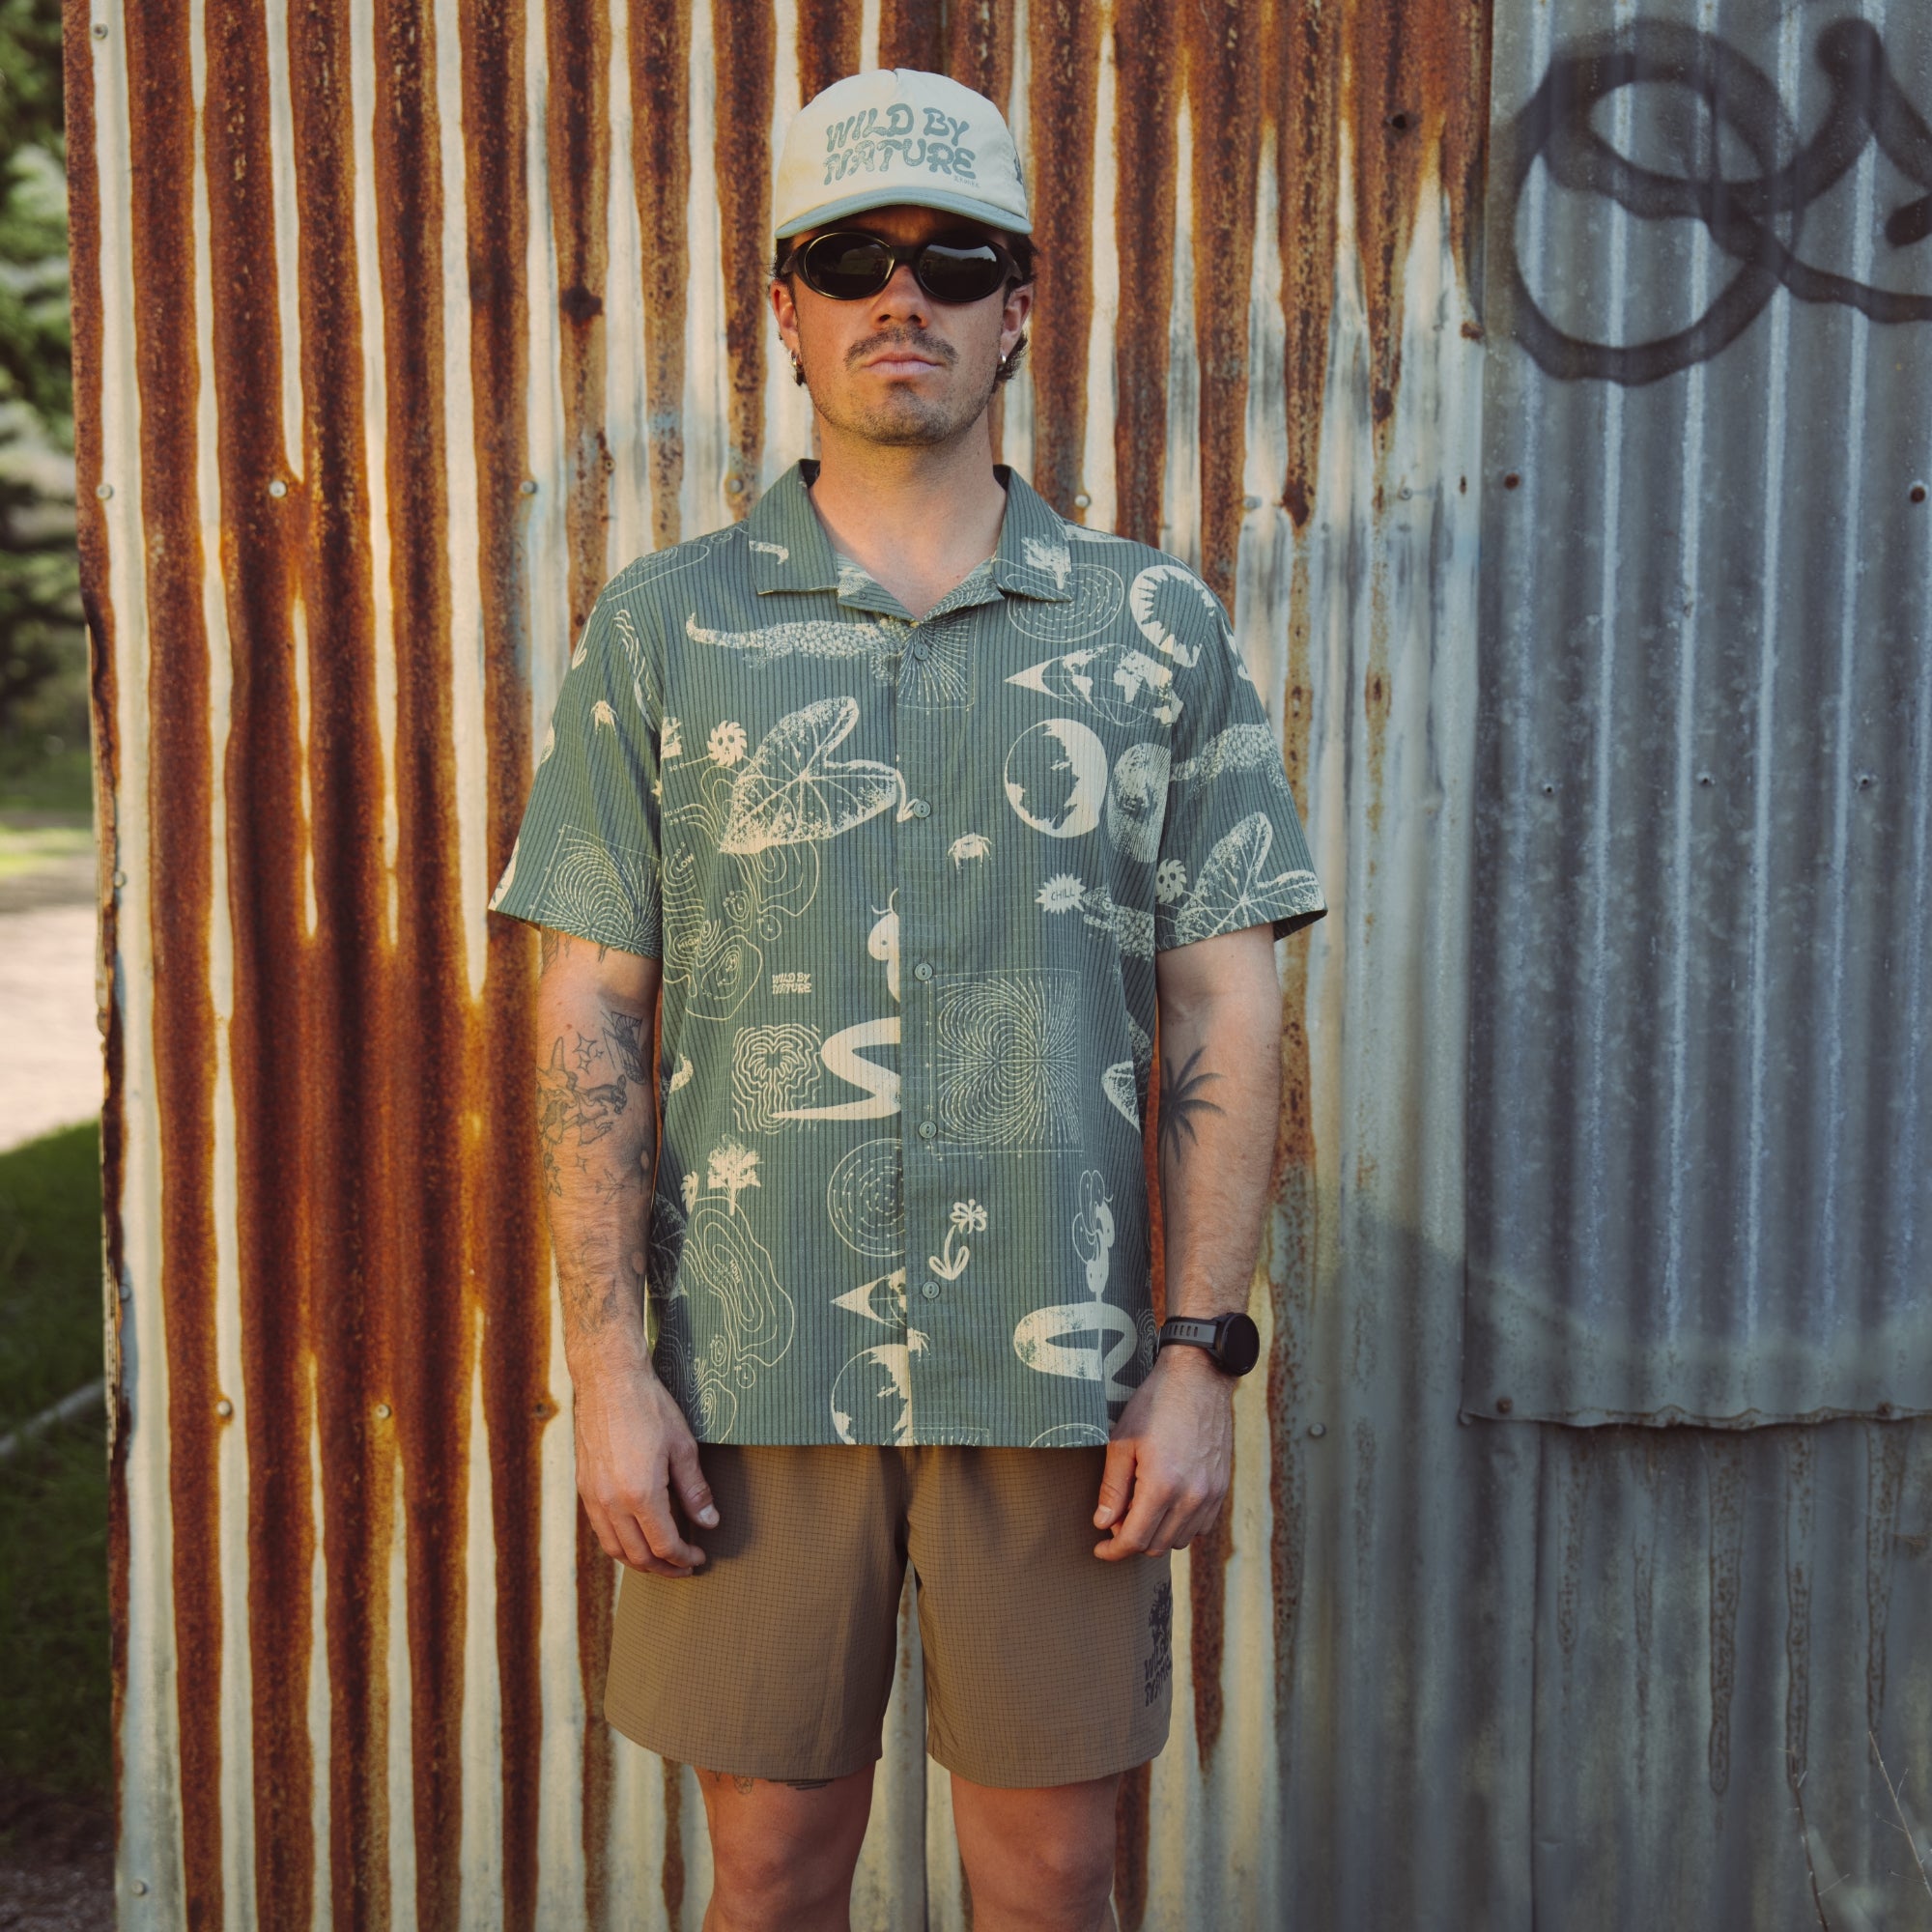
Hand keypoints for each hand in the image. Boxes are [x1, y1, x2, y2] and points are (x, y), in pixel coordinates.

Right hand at [572, 1358, 717, 1576]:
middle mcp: (612, 1502)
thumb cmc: (649, 1407)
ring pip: (614, 1549)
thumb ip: (695, 1490)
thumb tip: (709, 1521)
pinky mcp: (584, 1487)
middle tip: (684, 1566)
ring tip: (661, 1560)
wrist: (608, 1381)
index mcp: (640, 1494)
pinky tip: (636, 1536)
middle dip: (664, 1568)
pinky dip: (620, 1543)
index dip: (684, 1557)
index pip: (664, 1545)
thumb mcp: (683, 1447)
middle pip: (638, 1556)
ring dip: (640, 1562)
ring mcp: (593, 1496)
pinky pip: (600, 1530)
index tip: (698, 1556)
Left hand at [1091, 1345, 1235, 1560]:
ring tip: (1141, 1506)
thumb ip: (1112, 1488)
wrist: (1198, 1379)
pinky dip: (1180, 1525)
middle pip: (1157, 1546)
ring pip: (1179, 1540)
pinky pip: (1200, 1526)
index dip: (1113, 1550)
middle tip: (1117, 1516)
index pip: (1135, 1539)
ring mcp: (1210, 1494)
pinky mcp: (1221, 1488)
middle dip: (1132, 1540)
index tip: (1100, 1549)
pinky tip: (1166, 1503)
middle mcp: (1191, 1496)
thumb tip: (1103, 1523)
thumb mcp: (1122, 1441)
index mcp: (1163, 1485)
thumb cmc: (1156, 1404)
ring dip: (1156, 1534)